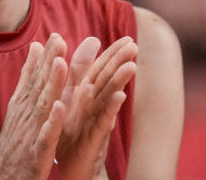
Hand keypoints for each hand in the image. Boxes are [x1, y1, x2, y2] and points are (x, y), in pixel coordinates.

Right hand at [0, 34, 68, 179]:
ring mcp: (30, 132)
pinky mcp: (36, 152)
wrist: (1, 176)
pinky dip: (52, 122)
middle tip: (58, 40)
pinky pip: (46, 135)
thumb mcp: (19, 103)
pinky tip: (60, 108)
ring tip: (60, 64)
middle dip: (49, 62)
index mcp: (24, 103)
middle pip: (38, 85)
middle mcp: (25, 114)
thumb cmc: (15, 140)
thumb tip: (35, 47)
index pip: (35, 76)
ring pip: (42, 105)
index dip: (46, 56)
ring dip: (51, 85)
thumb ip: (28, 75)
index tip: (56, 35)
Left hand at [54, 37, 137, 179]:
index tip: (128, 37)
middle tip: (134, 45)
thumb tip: (86, 46)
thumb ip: (79, 74)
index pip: (101, 70)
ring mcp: (97, 122)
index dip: (113, 54)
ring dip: (119, 83)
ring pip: (109, 100)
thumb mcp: (72, 101)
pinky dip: (110, 110)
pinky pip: (103, 123)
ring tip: (131, 66)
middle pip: (109, 81)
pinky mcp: (94, 139)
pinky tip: (120, 97)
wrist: (71, 169)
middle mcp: (96, 107)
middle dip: (120, 63)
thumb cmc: (72, 133)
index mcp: (87, 96)